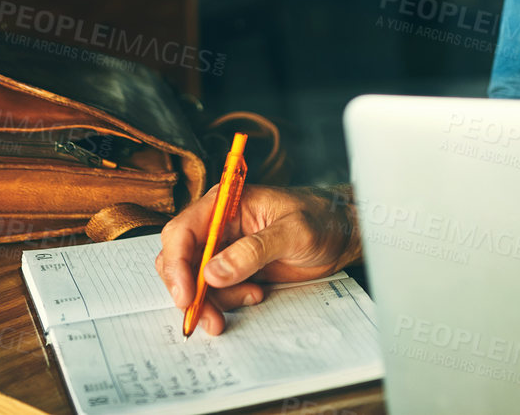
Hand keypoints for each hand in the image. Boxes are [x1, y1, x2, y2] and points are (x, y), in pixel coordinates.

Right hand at [156, 183, 360, 335]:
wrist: (342, 234)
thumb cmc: (321, 219)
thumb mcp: (293, 232)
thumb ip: (254, 251)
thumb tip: (212, 272)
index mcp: (225, 204)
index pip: (182, 232)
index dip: (177, 264)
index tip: (186, 295)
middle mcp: (218, 225)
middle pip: (180, 260)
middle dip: (190, 291)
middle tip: (208, 316)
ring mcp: (225, 249)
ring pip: (196, 281)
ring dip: (212, 300)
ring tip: (251, 297)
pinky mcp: (235, 269)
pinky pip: (215, 291)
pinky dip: (228, 300)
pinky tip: (256, 293)